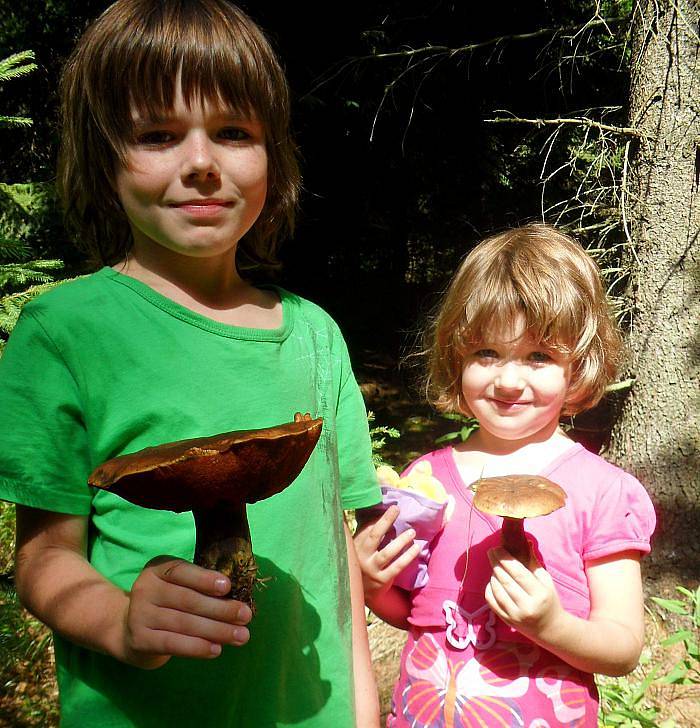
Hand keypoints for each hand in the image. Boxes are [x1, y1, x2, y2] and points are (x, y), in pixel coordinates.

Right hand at [122, 556, 252, 668]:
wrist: (129, 627)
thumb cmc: (167, 601)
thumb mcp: (178, 585)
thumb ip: (201, 587)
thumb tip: (237, 600)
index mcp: (158, 568)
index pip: (181, 571)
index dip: (204, 579)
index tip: (228, 586)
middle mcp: (145, 588)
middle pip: (187, 600)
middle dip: (221, 609)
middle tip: (246, 616)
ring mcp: (139, 614)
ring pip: (184, 623)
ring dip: (216, 630)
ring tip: (241, 636)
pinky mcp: (140, 639)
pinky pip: (173, 643)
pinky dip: (197, 647)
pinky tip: (216, 649)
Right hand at [353, 506, 420, 599]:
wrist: (360, 591)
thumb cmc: (362, 561)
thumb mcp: (359, 547)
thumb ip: (366, 532)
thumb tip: (377, 512)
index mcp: (355, 545)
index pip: (367, 528)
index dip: (379, 518)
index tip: (393, 507)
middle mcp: (361, 556)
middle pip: (374, 537)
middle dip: (385, 521)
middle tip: (396, 509)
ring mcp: (371, 569)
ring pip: (387, 553)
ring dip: (400, 541)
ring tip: (412, 532)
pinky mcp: (381, 580)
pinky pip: (396, 567)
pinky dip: (407, 557)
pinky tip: (416, 548)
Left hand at [484, 547, 564, 639]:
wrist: (549, 628)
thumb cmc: (548, 599)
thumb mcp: (546, 580)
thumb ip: (533, 562)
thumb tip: (525, 541)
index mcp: (539, 593)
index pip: (518, 573)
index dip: (505, 559)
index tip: (497, 547)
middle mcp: (527, 606)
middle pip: (505, 580)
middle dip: (495, 563)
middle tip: (491, 552)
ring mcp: (515, 615)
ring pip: (496, 590)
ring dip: (493, 575)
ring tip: (495, 567)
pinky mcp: (507, 620)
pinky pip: (491, 601)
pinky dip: (489, 588)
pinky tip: (493, 582)